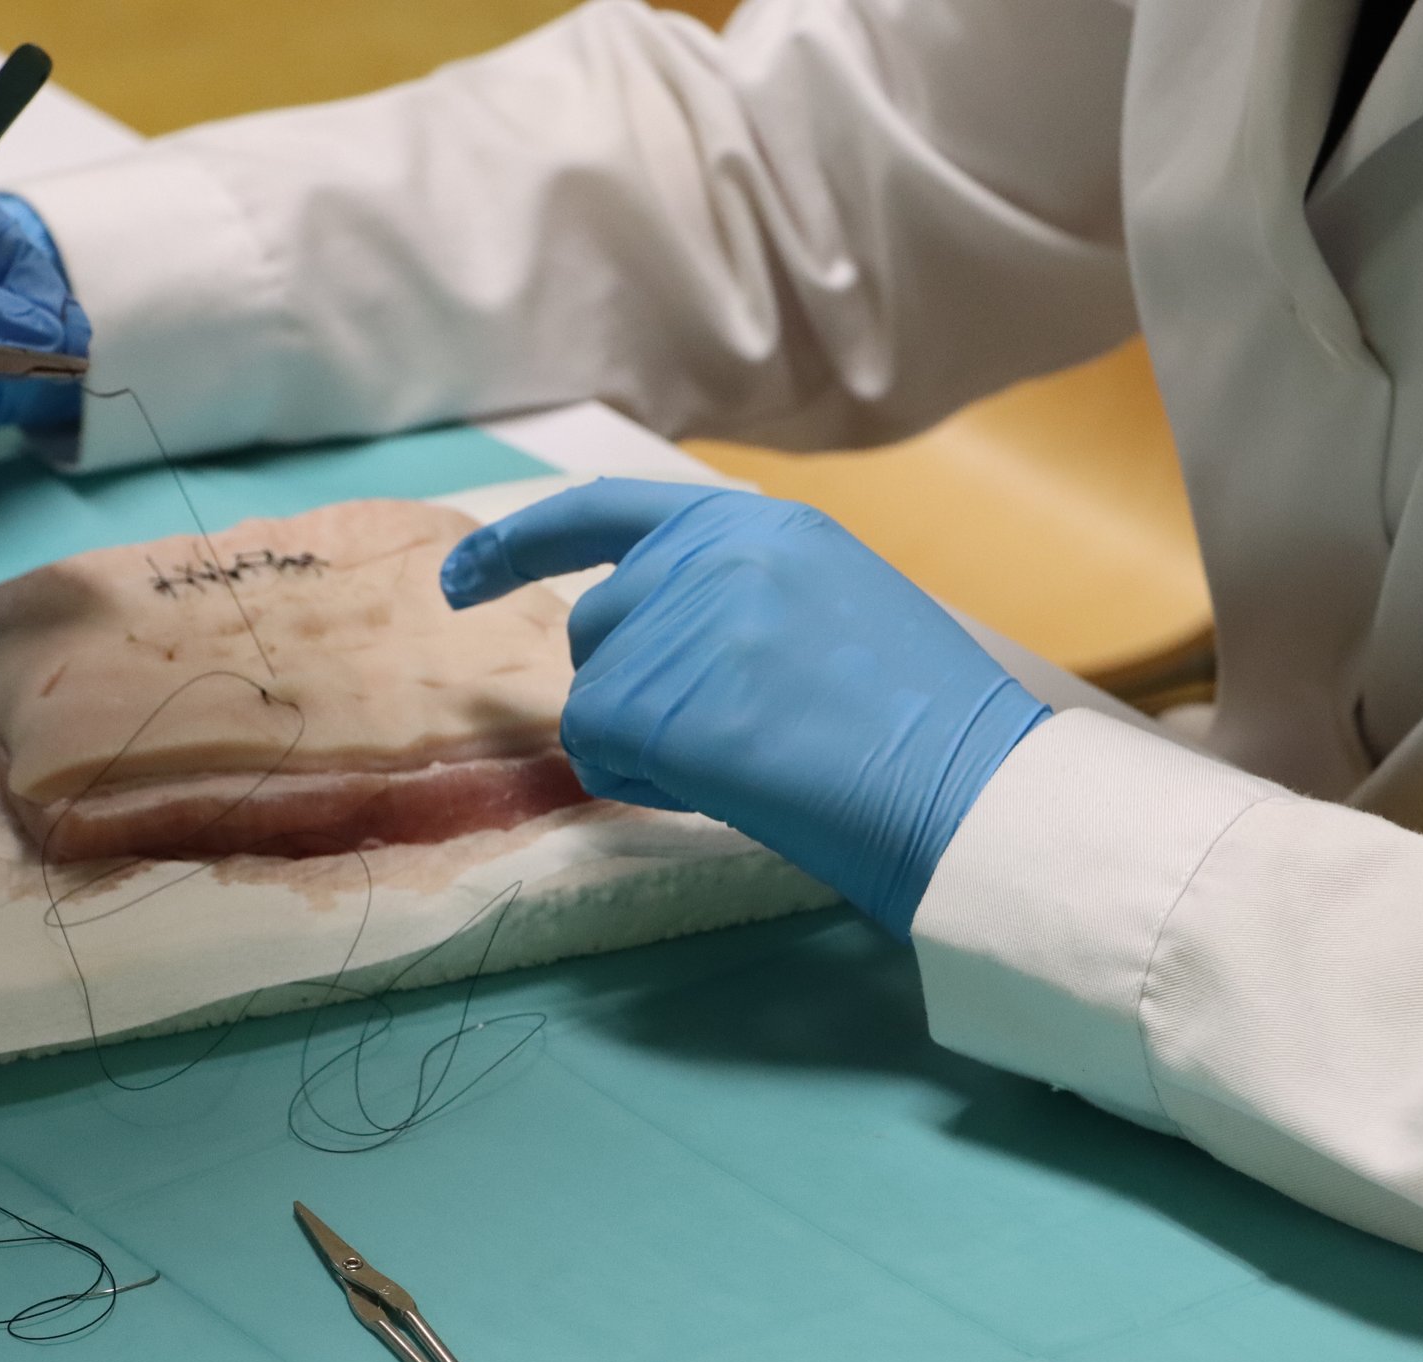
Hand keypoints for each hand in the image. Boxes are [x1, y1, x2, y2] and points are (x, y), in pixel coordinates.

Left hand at [440, 480, 1048, 936]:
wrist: (965, 787)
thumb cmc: (916, 724)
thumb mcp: (828, 605)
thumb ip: (731, 598)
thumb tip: (646, 643)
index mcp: (755, 524)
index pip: (600, 512)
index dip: (516, 545)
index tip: (458, 580)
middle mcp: (706, 555)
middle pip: (595, 628)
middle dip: (631, 690)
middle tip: (737, 736)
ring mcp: (677, 623)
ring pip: (591, 697)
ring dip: (647, 742)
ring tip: (753, 757)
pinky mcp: (654, 701)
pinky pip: (597, 752)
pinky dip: (644, 780)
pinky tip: (728, 782)